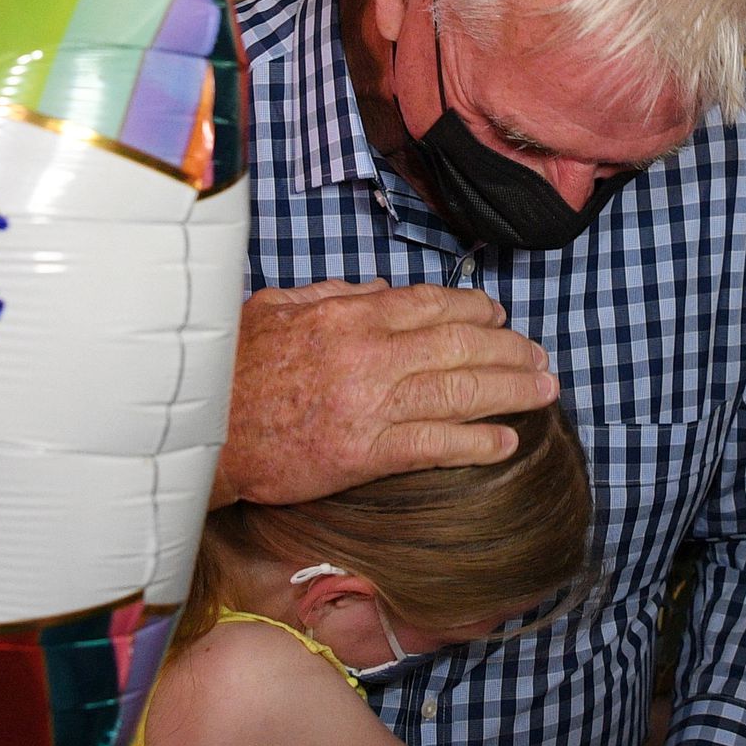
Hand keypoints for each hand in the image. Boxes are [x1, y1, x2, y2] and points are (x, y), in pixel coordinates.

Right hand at [211, 280, 556, 507]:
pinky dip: (478, 442)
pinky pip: (436, 445)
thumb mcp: (278, 309)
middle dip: (511, 350)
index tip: (500, 319)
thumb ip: (333, 296)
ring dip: (512, 390)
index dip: (477, 311)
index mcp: (349, 314)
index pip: (432, 303)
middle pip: (461, 345)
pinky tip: (507, 441)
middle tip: (540, 358)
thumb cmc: (231, 368)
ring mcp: (371, 405)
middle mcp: (369, 354)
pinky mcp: (365, 454)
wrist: (202, 429)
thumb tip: (381, 291)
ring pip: (461, 391)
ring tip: (543, 391)